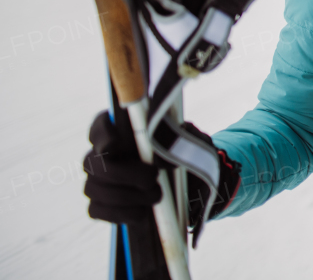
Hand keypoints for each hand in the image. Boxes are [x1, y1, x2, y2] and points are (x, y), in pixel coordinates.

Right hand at [84, 111, 239, 232]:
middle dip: (124, 173)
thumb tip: (163, 155)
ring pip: (93, 188)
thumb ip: (179, 139)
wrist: (188, 185)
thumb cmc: (184, 156)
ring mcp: (95, 180)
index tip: (116, 141)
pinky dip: (120, 213)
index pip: (99, 127)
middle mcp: (101, 154)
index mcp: (120, 130)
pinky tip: (142, 212)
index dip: (102, 134)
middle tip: (153, 178)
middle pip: (93, 162)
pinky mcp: (98, 204)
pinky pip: (96, 210)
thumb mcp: (190, 142)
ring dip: (127, 196)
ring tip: (156, 195)